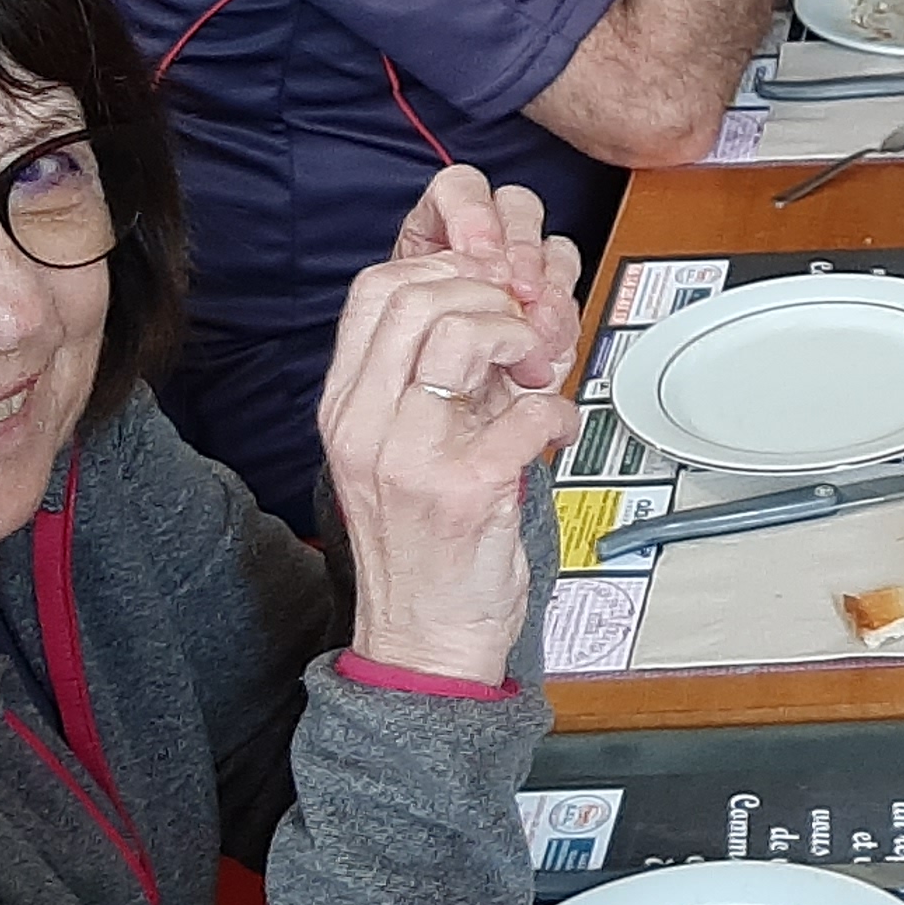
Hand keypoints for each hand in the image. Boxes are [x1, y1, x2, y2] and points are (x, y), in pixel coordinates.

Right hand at [321, 168, 583, 681]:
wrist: (423, 637)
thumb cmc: (422, 542)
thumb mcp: (397, 450)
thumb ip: (423, 382)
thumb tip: (483, 309)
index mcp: (346, 408)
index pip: (373, 292)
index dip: (441, 267)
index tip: (484, 289)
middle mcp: (365, 424)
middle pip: (417, 297)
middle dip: (486, 294)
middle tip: (518, 332)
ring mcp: (410, 456)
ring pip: (462, 335)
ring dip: (518, 339)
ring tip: (535, 374)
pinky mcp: (466, 489)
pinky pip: (526, 410)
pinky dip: (557, 412)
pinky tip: (555, 432)